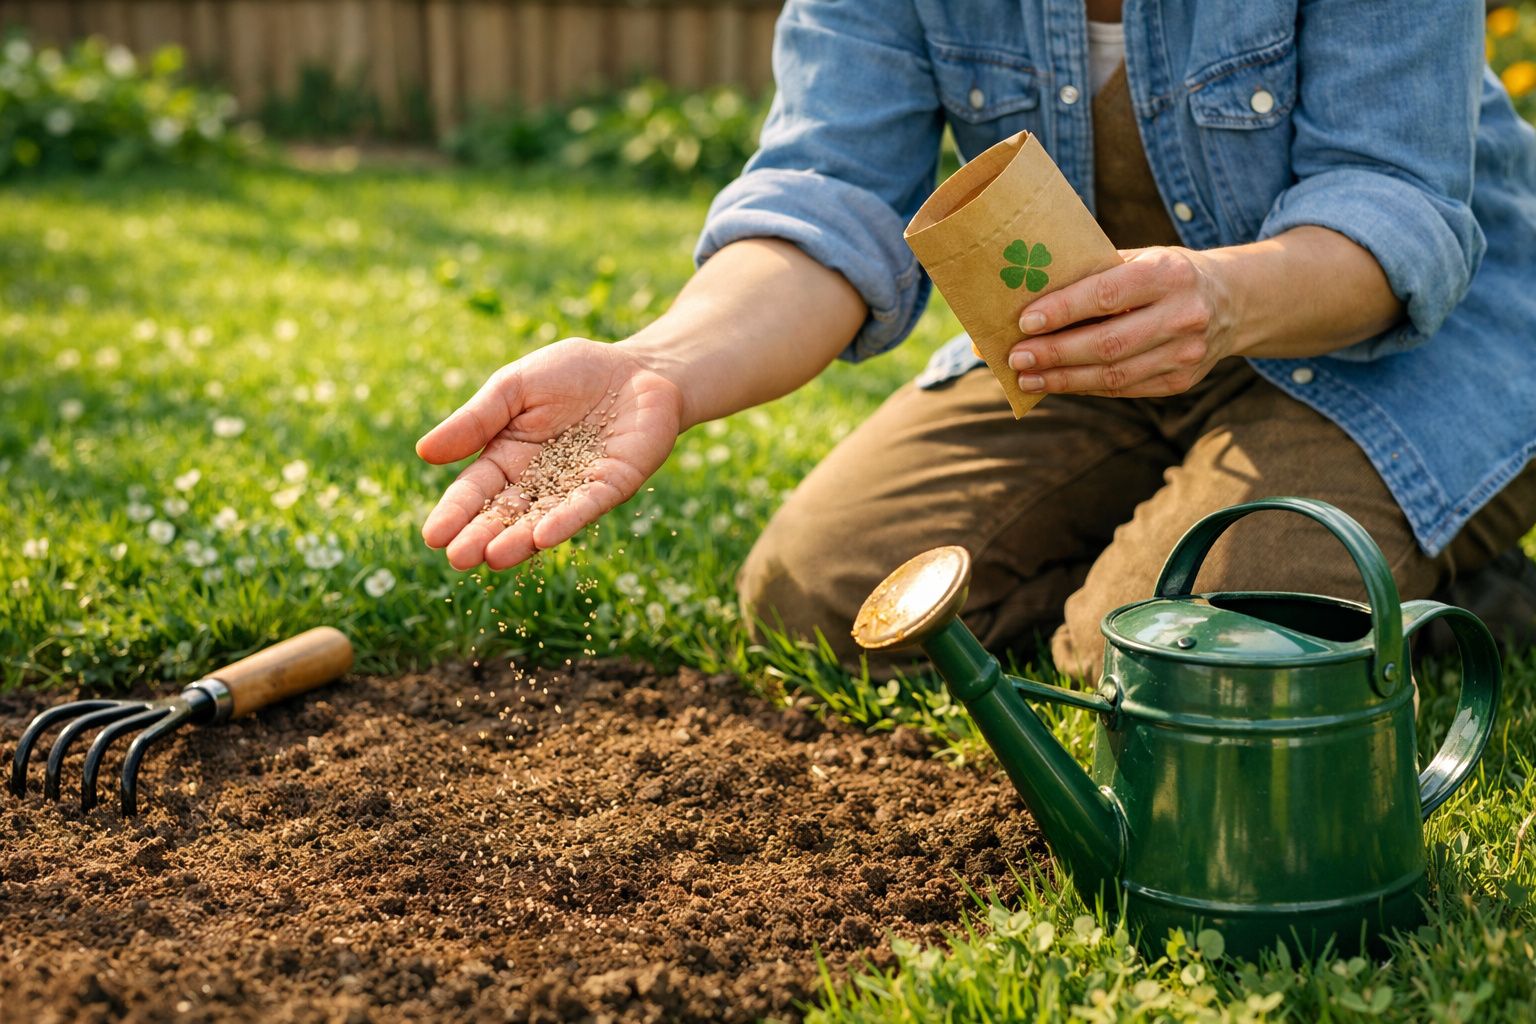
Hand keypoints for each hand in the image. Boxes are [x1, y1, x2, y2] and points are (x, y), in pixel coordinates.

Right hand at [416, 338, 682, 569]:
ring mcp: (576, 487)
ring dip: (519, 540)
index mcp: (507, 457)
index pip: (475, 490)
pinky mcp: (614, 485)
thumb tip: (424, 452)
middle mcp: (539, 481)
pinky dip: (566, 521)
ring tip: (493, 558)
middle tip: (458, 559)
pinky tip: (544, 537)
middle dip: (481, 536)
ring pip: (543, 519)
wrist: (638, 368)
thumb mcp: (514, 387)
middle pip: (505, 514)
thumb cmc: (572, 374)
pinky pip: (587, 506)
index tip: (433, 536)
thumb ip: (476, 420)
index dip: (455, 513)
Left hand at [1007, 247, 1235, 397]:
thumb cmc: (1166, 275)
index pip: (1107, 295)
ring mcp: (1186, 353)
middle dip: (1055, 353)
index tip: (1025, 321)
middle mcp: (1183, 314)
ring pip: (1114, 375)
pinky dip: (1085, 387)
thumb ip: (1095, 274)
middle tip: (1016, 356)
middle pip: (1108, 343)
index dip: (1063, 311)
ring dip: (1063, 379)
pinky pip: (1124, 389)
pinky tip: (1057, 383)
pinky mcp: (1182, 381)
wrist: (1232, 301)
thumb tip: (1027, 294)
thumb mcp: (1141, 259)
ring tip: (1026, 377)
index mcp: (1168, 274)